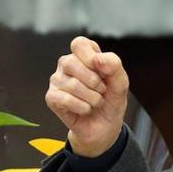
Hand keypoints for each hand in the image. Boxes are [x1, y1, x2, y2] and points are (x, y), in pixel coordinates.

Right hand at [45, 36, 128, 156]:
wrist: (105, 127)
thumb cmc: (110, 101)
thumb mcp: (120, 84)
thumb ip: (114, 66)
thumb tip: (97, 59)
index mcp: (84, 56)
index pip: (79, 44)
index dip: (91, 57)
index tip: (102, 70)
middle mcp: (67, 65)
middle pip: (71, 62)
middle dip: (94, 81)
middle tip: (101, 91)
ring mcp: (57, 81)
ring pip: (72, 84)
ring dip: (92, 98)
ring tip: (96, 102)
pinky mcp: (52, 98)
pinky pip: (65, 99)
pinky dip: (82, 107)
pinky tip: (86, 109)